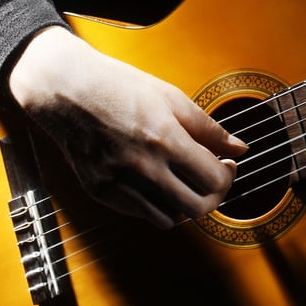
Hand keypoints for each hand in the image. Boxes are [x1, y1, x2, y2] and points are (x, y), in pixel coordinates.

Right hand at [8, 26, 248, 228]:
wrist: (65, 89)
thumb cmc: (119, 87)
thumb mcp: (171, 98)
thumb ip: (208, 128)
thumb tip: (239, 149)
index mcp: (165, 140)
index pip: (214, 180)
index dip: (228, 176)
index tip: (226, 166)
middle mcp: (143, 167)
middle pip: (197, 208)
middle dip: (214, 197)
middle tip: (212, 181)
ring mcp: (119, 183)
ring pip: (170, 218)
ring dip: (185, 205)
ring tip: (185, 182)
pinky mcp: (101, 192)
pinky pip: (141, 214)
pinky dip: (157, 205)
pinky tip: (158, 183)